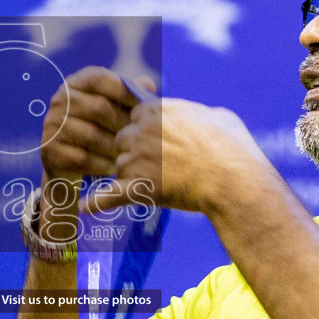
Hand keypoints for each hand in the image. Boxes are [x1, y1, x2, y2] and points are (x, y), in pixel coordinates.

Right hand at [37, 67, 141, 182]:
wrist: (69, 166)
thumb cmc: (99, 130)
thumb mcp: (115, 109)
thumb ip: (130, 95)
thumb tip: (147, 84)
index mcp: (74, 84)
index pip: (98, 78)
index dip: (123, 90)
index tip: (143, 106)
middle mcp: (59, 101)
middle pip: (99, 108)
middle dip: (123, 125)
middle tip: (139, 138)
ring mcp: (52, 126)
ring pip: (93, 136)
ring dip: (114, 148)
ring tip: (126, 153)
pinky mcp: (50, 151)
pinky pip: (84, 159)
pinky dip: (102, 164)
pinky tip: (111, 167)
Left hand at [81, 96, 271, 215]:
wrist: (232, 179)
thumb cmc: (232, 147)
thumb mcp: (219, 116)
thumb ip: (201, 113)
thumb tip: (207, 116)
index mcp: (155, 110)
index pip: (135, 118)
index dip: (147, 132)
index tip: (162, 143)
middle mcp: (139, 131)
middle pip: (122, 141)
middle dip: (136, 153)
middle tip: (163, 166)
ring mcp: (135, 159)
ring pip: (120, 167)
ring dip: (133, 176)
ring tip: (163, 184)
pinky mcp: (136, 187)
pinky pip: (108, 195)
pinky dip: (96, 203)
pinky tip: (85, 208)